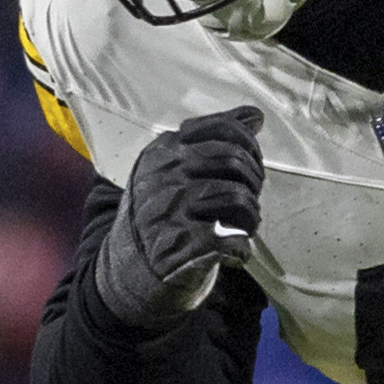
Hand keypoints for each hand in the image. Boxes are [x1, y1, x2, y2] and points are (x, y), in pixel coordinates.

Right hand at [93, 106, 265, 328]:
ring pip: (237, 197)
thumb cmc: (163, 211)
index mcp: (164, 150)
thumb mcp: (176, 168)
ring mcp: (169, 210)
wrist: (129, 268)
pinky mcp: (178, 248)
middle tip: (250, 198)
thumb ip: (214, 138)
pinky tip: (235, 252)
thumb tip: (254, 116)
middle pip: (234, 161)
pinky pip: (231, 240)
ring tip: (245, 225)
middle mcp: (164, 175)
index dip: (250, 147)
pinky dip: (242, 248)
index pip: (223, 130)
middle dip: (254, 181)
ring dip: (251, 216)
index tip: (252, 164)